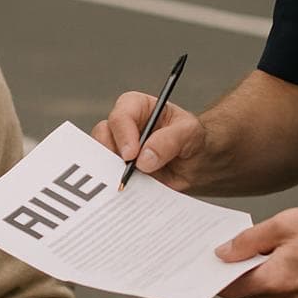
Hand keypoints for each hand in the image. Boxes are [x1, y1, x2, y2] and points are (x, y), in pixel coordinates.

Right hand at [91, 91, 205, 191]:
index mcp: (137, 107)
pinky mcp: (118, 170)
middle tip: (127, 171)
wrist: (195, 165)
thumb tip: (144, 159)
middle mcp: (123, 126)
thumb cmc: (191, 139)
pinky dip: (116, 184)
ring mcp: (118, 149)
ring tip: (130, 182)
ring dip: (112, 170)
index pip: (121, 115)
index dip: (123, 134)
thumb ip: (169, 141)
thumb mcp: (189, 133)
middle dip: (113, 154)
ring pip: (101, 157)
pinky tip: (129, 190)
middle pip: (103, 135)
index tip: (132, 155)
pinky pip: (109, 177)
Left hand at [215, 205, 297, 297]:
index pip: (231, 287)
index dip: (218, 273)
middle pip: (247, 291)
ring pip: (263, 296)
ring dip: (264, 277)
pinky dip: (279, 285)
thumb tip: (223, 254)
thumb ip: (249, 241)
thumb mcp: (286, 223)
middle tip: (254, 246)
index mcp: (277, 281)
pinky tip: (292, 264)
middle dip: (245, 270)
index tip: (212, 261)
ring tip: (282, 252)